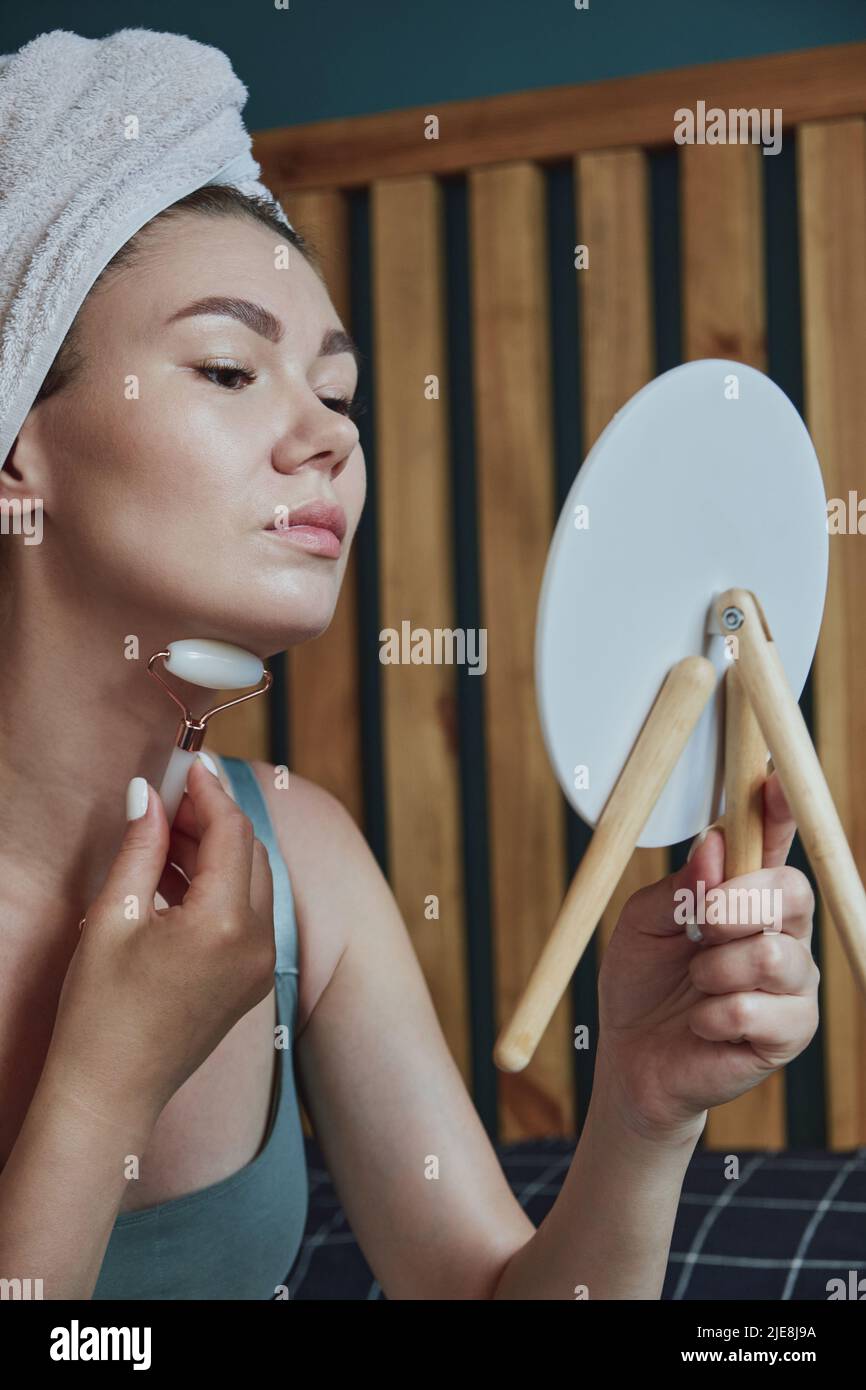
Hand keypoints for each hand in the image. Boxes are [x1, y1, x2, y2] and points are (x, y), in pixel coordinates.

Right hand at [44, 758, 275, 1127]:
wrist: (110, 1094)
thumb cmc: (100, 1012)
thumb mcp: (112, 918)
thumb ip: (142, 848)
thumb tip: (150, 794)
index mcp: (225, 924)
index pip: (233, 831)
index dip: (210, 791)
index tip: (188, 764)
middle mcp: (257, 942)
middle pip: (250, 851)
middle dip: (214, 816)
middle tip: (169, 796)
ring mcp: (260, 964)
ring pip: (252, 880)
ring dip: (217, 849)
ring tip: (166, 832)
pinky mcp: (251, 979)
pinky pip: (247, 913)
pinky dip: (220, 885)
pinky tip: (176, 874)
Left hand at [595, 770, 819, 1143]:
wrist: (632, 1060)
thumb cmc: (641, 981)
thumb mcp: (642, 921)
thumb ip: (679, 886)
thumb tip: (713, 849)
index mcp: (748, 894)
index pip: (775, 842)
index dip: (778, 809)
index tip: (770, 782)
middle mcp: (782, 932)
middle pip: (790, 892)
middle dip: (737, 904)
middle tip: (699, 924)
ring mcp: (793, 983)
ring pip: (774, 956)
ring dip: (716, 969)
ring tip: (693, 984)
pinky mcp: (790, 1033)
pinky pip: (757, 1012)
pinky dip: (712, 1015)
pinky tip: (699, 1023)